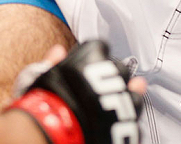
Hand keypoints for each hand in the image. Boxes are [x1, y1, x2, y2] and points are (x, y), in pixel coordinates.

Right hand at [7, 40, 143, 143]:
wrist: (53, 132)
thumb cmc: (46, 103)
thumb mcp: (45, 76)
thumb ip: (54, 62)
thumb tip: (58, 52)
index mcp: (92, 57)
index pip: (100, 48)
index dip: (93, 59)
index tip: (89, 67)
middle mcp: (112, 74)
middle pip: (121, 69)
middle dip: (113, 78)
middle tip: (100, 89)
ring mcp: (122, 101)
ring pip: (134, 96)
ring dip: (127, 101)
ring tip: (115, 108)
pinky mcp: (128, 127)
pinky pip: (135, 124)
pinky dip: (128, 125)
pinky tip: (117, 127)